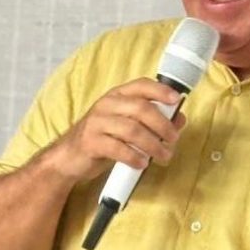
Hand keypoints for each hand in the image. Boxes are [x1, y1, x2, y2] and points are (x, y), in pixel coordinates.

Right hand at [50, 78, 186, 181]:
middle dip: (162, 125)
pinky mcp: (90, 142)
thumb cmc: (103, 139)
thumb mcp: (128, 127)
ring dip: (153, 145)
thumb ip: (153, 122)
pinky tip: (143, 164)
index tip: (176, 100)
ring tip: (164, 156)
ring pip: (132, 130)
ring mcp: (97, 122)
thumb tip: (180, 119)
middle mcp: (106, 105)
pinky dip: (134, 157)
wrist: (69, 157)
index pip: (141, 85)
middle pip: (141, 108)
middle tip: (173, 139)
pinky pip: (117, 148)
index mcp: (117, 96)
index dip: (161, 90)